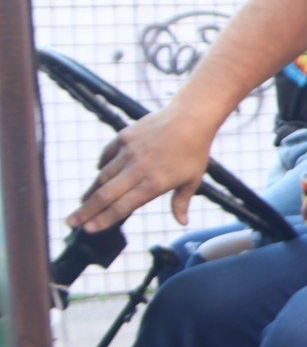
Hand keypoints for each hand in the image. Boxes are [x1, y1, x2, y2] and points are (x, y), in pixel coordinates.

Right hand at [68, 106, 215, 232]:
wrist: (191, 117)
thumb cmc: (195, 150)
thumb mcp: (193, 179)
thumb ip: (181, 202)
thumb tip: (182, 222)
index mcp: (154, 183)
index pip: (122, 207)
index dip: (104, 220)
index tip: (89, 229)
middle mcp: (138, 169)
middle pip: (105, 195)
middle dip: (86, 211)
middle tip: (71, 222)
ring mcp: (129, 152)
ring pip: (103, 176)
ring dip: (90, 192)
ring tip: (81, 204)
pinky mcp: (125, 137)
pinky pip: (107, 155)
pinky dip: (102, 166)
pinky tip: (98, 174)